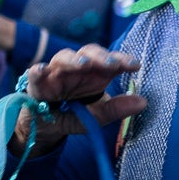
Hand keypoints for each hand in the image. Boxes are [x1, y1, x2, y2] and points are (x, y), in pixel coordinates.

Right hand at [9, 44, 146, 155]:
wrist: (45, 126)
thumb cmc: (73, 114)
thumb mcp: (97, 116)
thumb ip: (117, 109)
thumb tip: (143, 102)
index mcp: (94, 74)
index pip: (109, 60)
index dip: (122, 60)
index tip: (136, 65)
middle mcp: (77, 69)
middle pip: (88, 53)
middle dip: (100, 57)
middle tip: (112, 64)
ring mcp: (56, 73)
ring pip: (64, 58)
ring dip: (74, 60)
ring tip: (83, 64)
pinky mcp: (36, 83)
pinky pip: (35, 74)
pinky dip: (37, 70)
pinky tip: (41, 70)